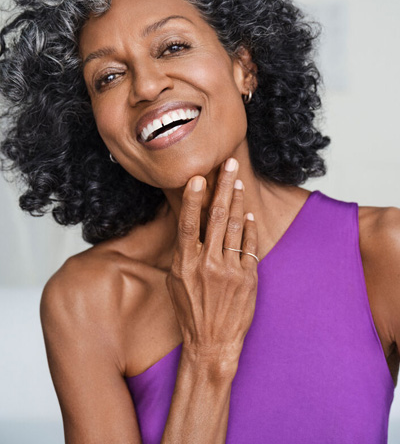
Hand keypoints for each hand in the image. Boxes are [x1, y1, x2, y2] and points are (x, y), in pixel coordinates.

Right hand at [165, 158, 258, 377]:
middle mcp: (207, 264)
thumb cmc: (190, 311)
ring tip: (238, 182)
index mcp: (185, 263)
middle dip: (223, 187)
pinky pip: (250, 246)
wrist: (212, 343)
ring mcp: (230, 271)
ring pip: (236, 227)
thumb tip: (189, 224)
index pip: (189, 223)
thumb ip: (183, 252)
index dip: (193, 198)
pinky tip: (250, 215)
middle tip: (228, 164)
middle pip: (217, 217)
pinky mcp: (248, 278)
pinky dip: (250, 228)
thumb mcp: (177, 281)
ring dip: (238, 201)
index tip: (198, 177)